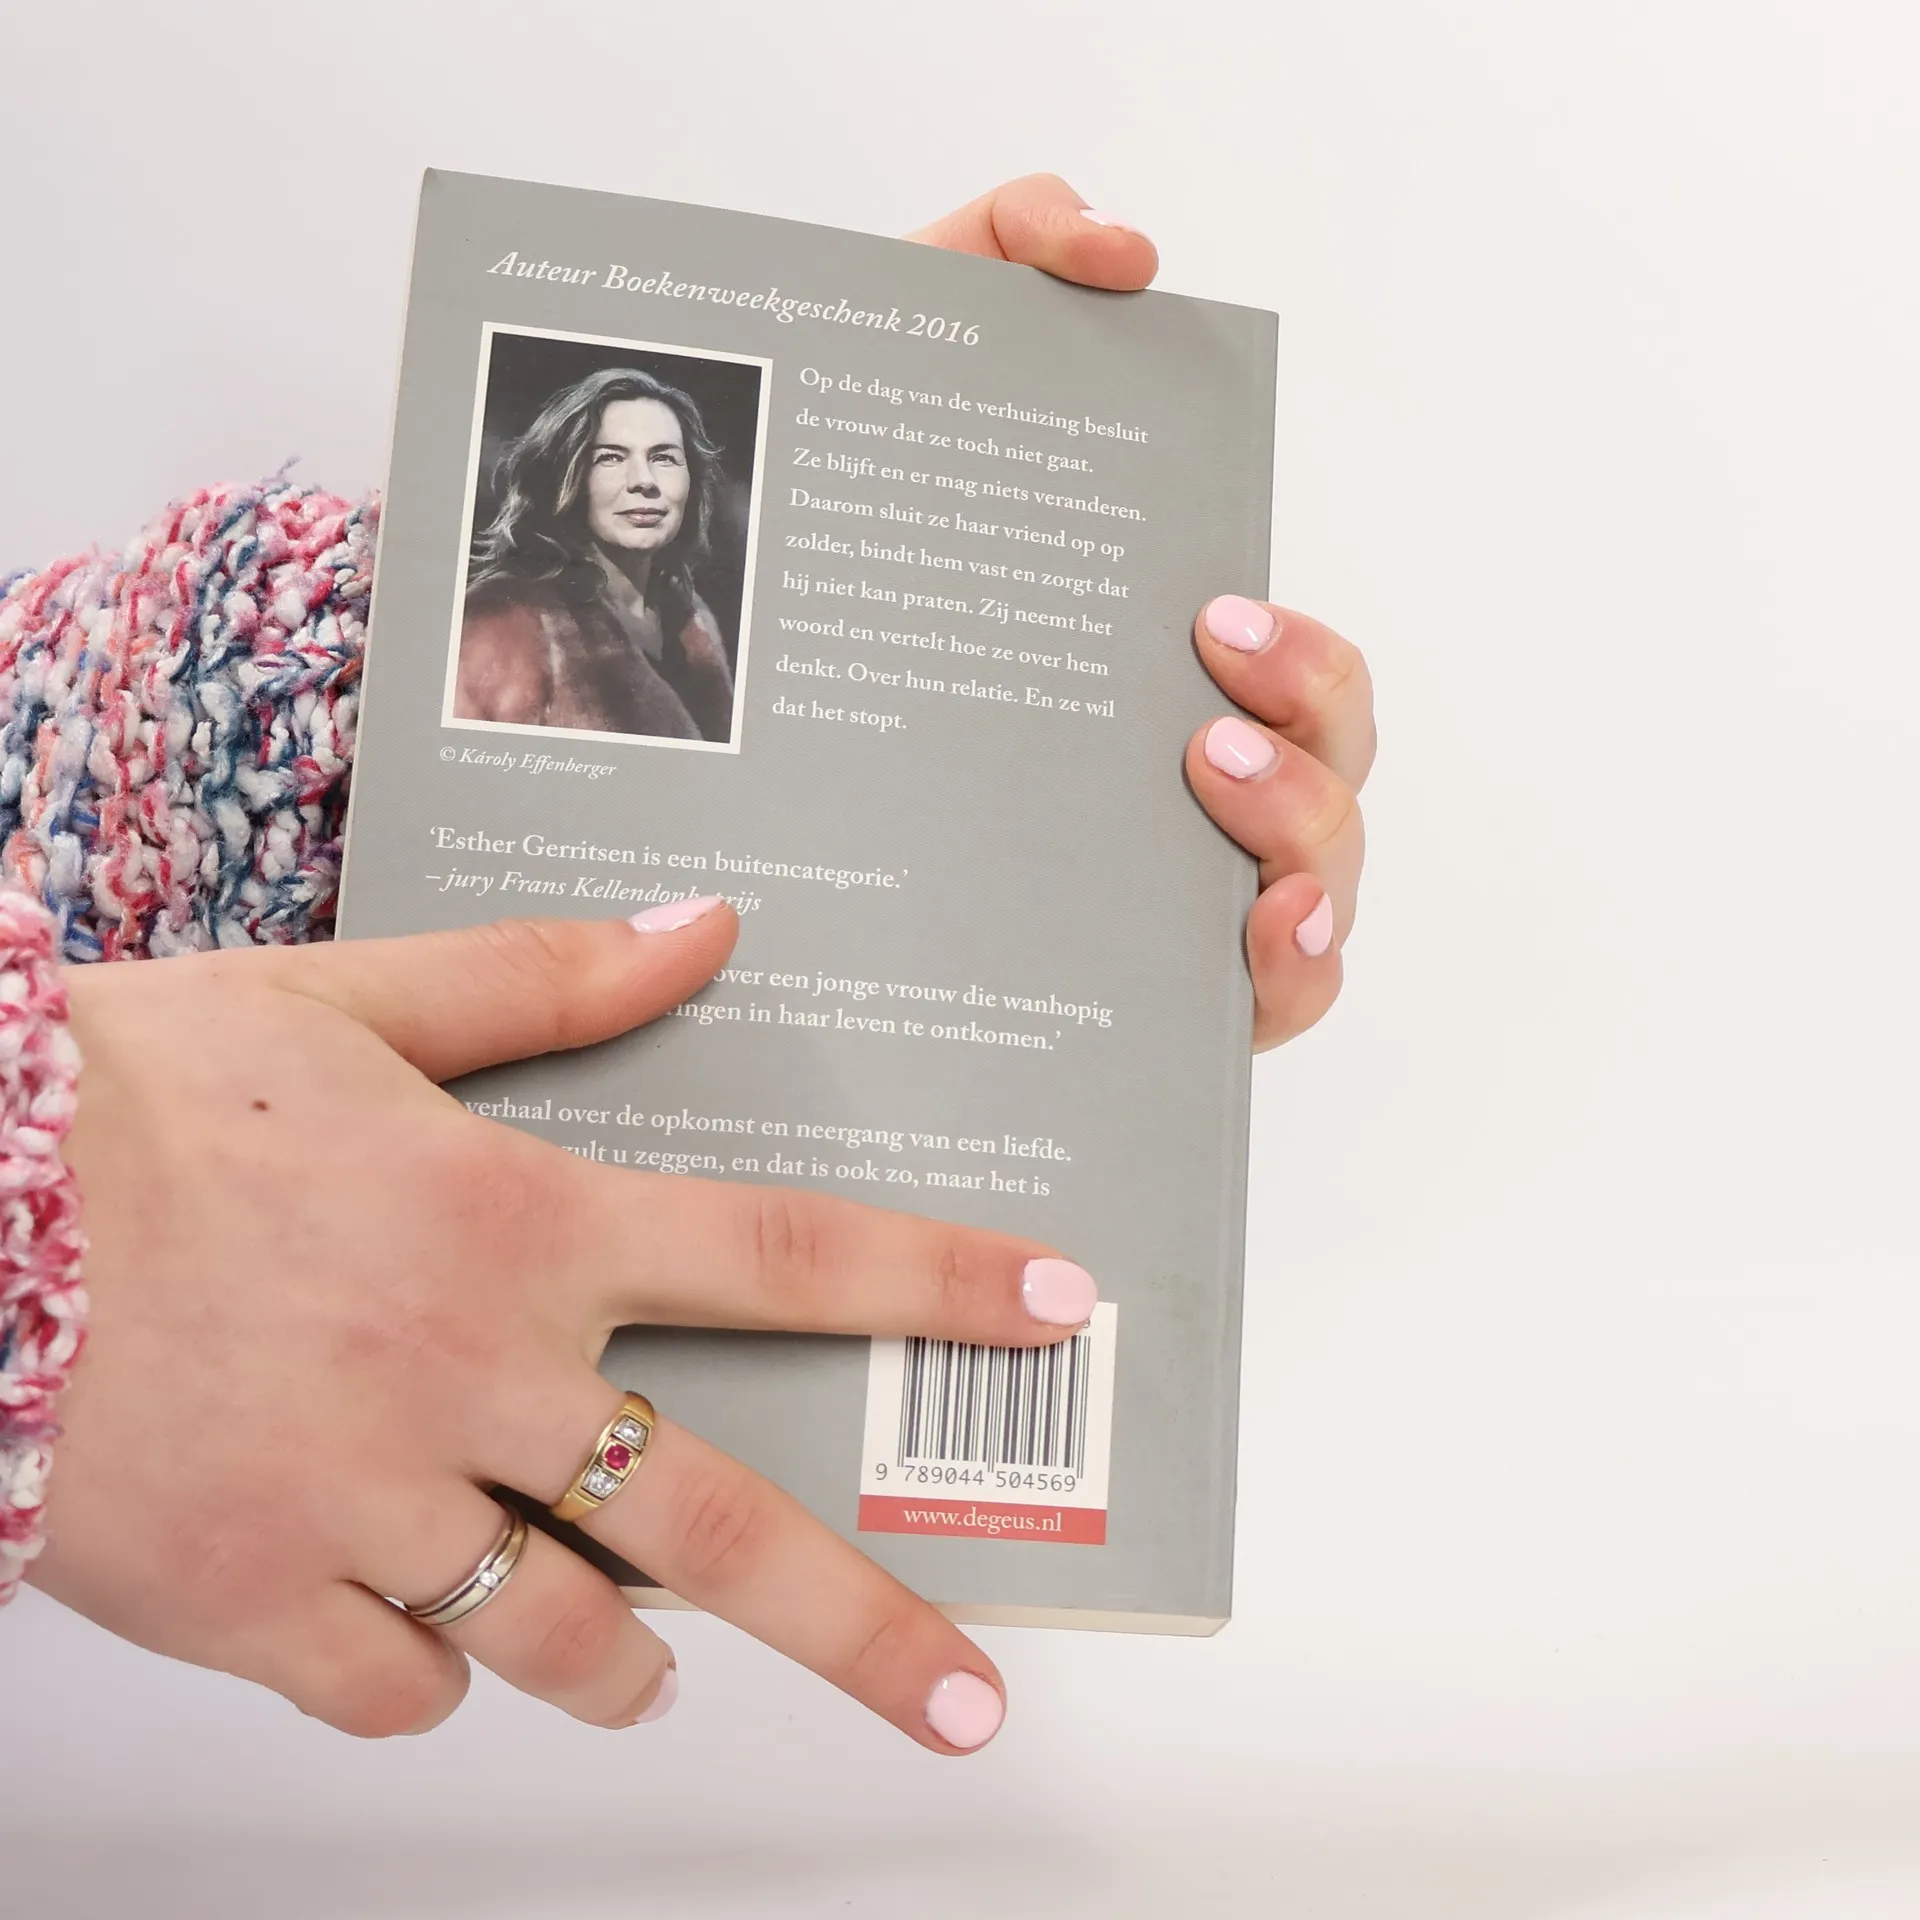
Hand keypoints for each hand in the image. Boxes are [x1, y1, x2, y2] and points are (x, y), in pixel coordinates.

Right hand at [38, 902, 1097, 1751]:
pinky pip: (401, 1686)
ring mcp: (368, 1507)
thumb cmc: (130, 1094)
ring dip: (632, 1658)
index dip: (936, 1279)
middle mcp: (474, 1377)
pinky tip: (426, 1634)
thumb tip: (705, 925)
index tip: (1059, 1309)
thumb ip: (544, 981)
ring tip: (658, 1661)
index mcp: (518, 1225)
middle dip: (861, 1625)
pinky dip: (434, 1675)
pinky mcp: (255, 1604)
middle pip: (714, 1522)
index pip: (781, 1252)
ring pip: (566, 1632)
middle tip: (966, 1702)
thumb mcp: (348, 1002)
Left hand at [914, 178, 1375, 1048]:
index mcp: (1162, 680)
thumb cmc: (842, 572)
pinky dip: (1288, 976)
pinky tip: (1253, 940)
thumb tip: (1113, 246)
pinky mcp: (1135, 997)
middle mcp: (1184, 795)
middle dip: (1307, 742)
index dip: (1301, 658)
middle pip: (1328, 781)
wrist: (701, 715)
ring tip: (1222, 820)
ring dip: (1304, 852)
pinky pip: (1265, 1009)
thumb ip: (1002, 258)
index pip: (1293, 677)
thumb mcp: (905, 387)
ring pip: (1318, 896)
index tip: (1212, 622)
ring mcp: (1168, 901)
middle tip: (1201, 724)